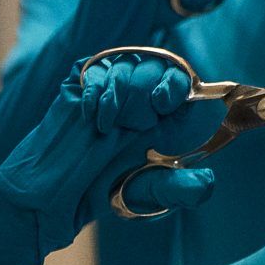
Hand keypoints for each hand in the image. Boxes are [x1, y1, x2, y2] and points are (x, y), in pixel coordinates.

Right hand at [0, 52, 218, 250]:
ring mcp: (110, 91)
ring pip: (123, 64)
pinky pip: (90, 68)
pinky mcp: (80, 88)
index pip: (179, 80)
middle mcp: (140, 100)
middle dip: (145, 87)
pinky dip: (94, 87)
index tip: (164, 102)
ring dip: (118, 90)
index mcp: (165, 118)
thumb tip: (208, 181)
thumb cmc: (108, 194)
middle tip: (135, 119)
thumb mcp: (147, 193)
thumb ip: (178, 189)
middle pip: (153, 65)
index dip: (174, 82)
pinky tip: (93, 112)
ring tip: (108, 124)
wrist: (56, 199)